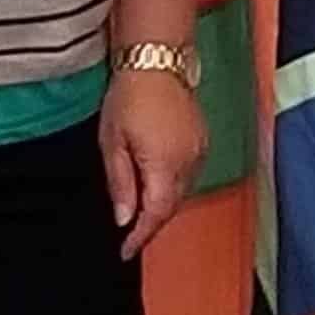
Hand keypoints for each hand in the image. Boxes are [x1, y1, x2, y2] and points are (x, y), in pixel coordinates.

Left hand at [102, 66, 205, 259]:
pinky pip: (189, 176)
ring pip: (182, 193)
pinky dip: (173, 188)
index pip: (155, 214)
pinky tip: (158, 186)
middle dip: (151, 225)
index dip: (140, 237)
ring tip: (141, 213)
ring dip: (162, 207)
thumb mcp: (112, 143)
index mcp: (164, 166)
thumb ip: (121, 184)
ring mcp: (199, 152)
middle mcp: (188, 163)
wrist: (157, 63)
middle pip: (171, 207)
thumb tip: (124, 218)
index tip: (125, 251)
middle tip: (130, 237)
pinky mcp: (202, 142)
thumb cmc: (129, 99)